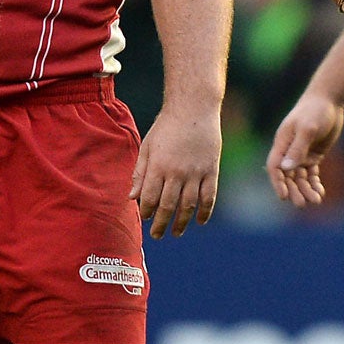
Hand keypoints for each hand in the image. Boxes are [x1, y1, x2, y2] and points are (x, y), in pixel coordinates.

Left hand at [132, 106, 220, 237]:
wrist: (194, 108)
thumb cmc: (166, 126)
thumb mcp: (147, 146)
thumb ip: (140, 173)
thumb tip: (132, 198)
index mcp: (158, 166)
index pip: (150, 198)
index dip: (147, 212)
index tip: (146, 219)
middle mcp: (176, 172)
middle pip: (168, 206)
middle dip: (161, 224)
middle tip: (157, 235)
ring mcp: (196, 172)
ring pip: (189, 205)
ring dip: (182, 222)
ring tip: (176, 233)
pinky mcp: (211, 170)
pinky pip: (209, 196)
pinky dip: (205, 211)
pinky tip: (200, 221)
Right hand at [267, 91, 343, 207]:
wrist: (329, 100)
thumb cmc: (315, 111)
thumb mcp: (308, 129)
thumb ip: (297, 148)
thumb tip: (286, 169)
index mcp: (282, 143)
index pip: (275, 167)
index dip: (277, 183)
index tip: (283, 197)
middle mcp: (289, 150)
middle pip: (287, 176)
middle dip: (294, 190)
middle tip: (302, 204)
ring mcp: (301, 153)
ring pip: (300, 177)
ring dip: (306, 189)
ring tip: (316, 200)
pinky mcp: (313, 154)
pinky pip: (312, 173)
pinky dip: (315, 183)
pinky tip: (320, 192)